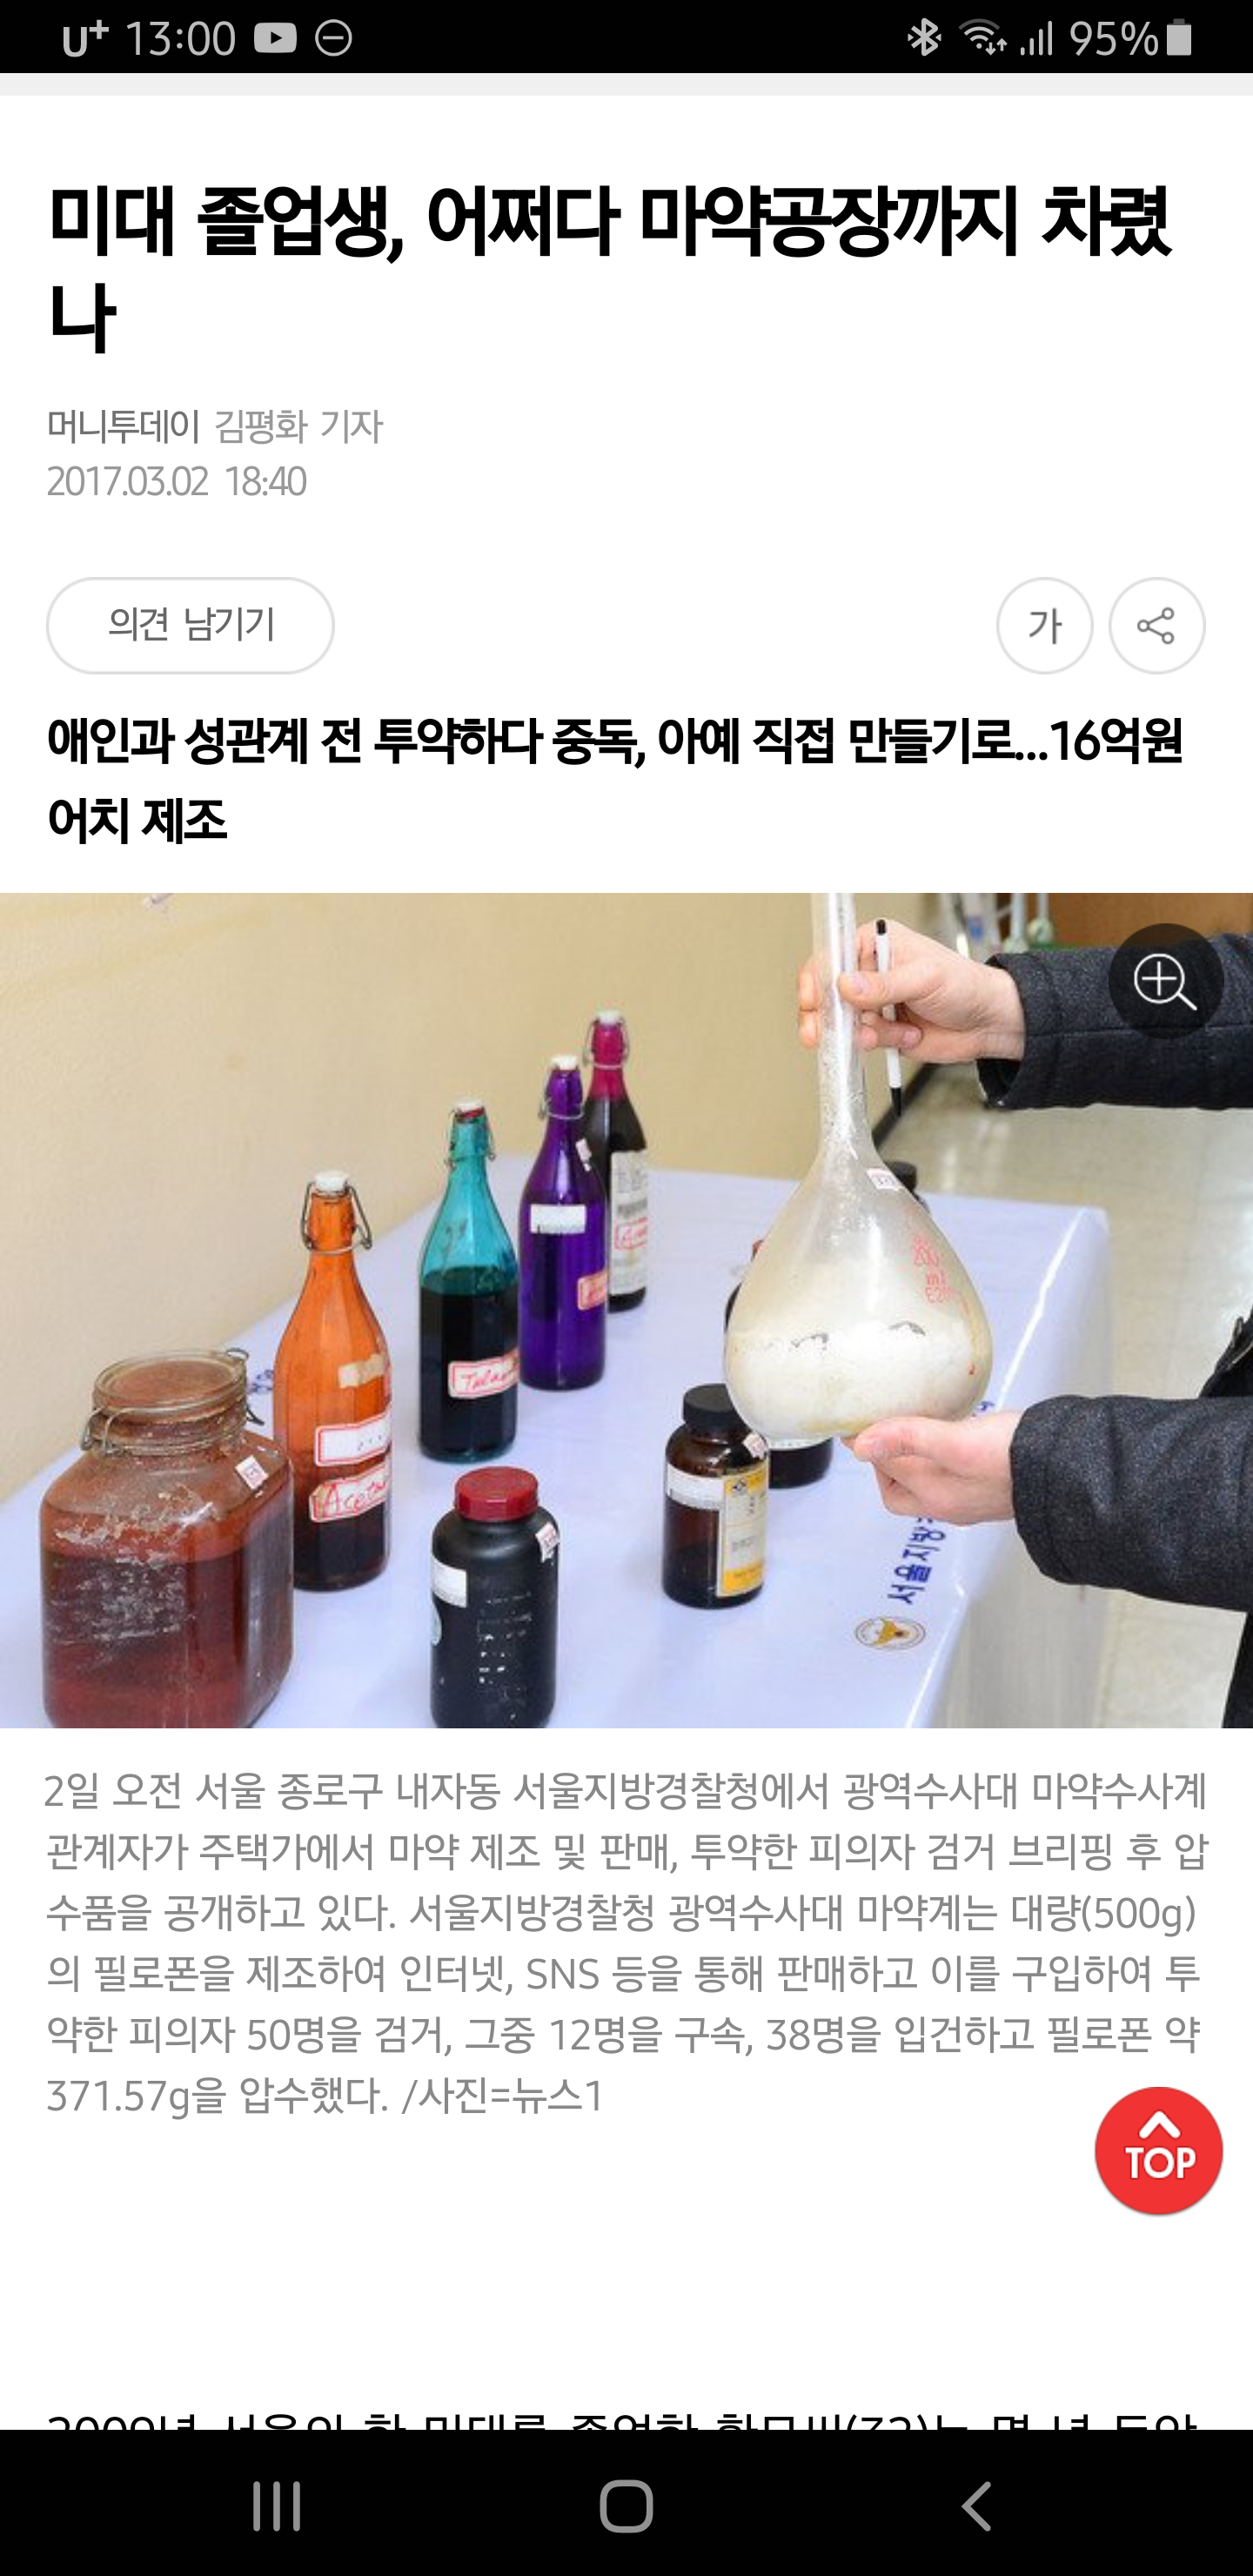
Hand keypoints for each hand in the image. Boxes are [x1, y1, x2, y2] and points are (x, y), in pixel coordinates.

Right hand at [797, 919, 1025, 1064]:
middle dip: (828, 1016)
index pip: (832, 956)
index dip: (816, 978)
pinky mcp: (880, 1028)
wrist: (987, 1022)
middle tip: (818, 1035)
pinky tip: (908, 1036)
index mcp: (876, 942)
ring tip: (896, 1032)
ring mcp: (873, 1001)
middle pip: (827, 992)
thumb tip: (844, 986)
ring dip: (868, 1031)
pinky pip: (862, 1040)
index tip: (811, 1001)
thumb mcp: (923, 979)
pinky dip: (882, 1042)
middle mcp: (870, 970)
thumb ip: (883, 985)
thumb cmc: (964, 985)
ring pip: (844, 1021)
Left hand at [846, 1412, 1021, 1524]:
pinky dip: (942, 1455)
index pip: (884, 1471)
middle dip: (888, 1460)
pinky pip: (952, 1473)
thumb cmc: (1014, 1458)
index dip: (871, 1444)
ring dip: (916, 1455)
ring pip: (927, 1479)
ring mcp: (970, 1498)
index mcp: (933, 1496)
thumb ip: (908, 1439)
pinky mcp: (989, 1486)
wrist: (1067, 1469)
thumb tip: (861, 1444)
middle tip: (890, 1426)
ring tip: (917, 1423)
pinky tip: (953, 1433)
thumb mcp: (956, 1442)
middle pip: (900, 1488)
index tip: (866, 1419)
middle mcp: (948, 1503)